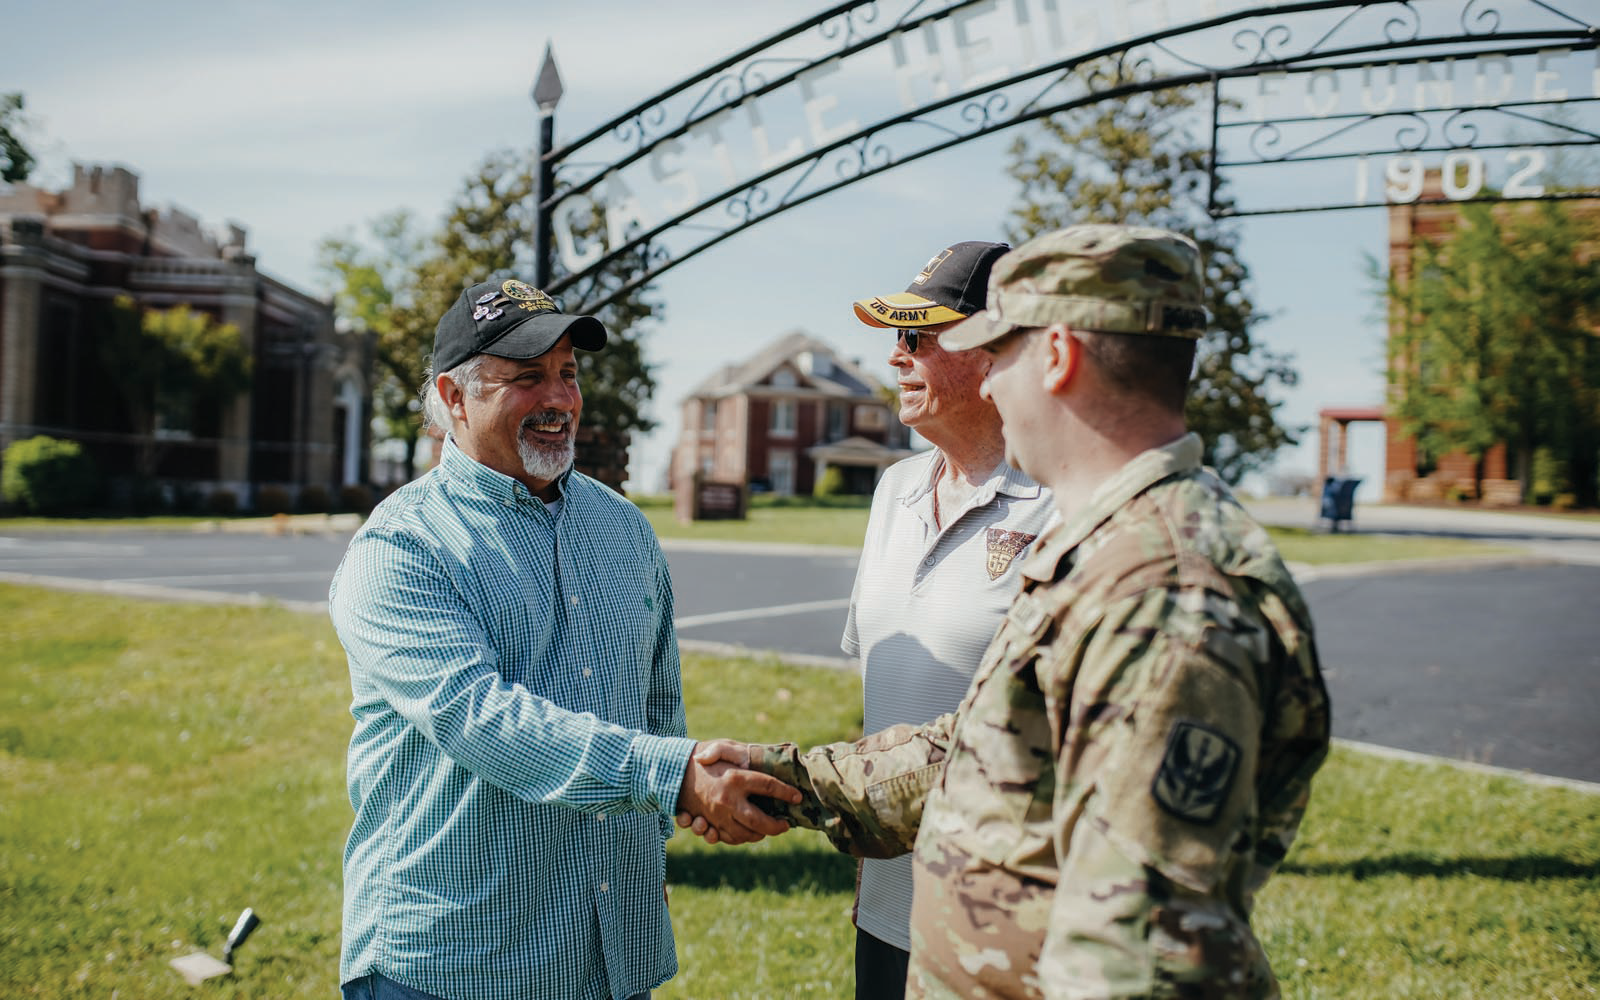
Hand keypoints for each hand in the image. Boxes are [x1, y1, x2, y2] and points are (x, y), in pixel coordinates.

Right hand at [675, 739, 799, 844]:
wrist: (672, 772)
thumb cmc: (701, 757)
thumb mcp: (721, 747)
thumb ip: (740, 752)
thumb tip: (762, 756)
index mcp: (734, 778)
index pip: (768, 786)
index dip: (785, 792)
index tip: (797, 796)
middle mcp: (727, 800)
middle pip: (760, 821)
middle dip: (777, 826)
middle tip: (787, 825)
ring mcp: (717, 815)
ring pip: (745, 834)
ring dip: (761, 834)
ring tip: (770, 828)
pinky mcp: (709, 823)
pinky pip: (729, 838)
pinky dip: (742, 838)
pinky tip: (750, 832)